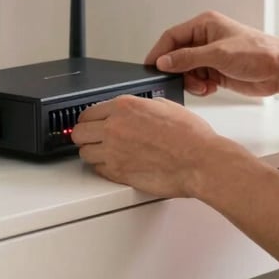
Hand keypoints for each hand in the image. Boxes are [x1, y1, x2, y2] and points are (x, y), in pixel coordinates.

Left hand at [71, 94, 223, 196]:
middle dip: (85, 135)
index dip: (90, 119)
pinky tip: (115, 163)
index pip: (87, 112)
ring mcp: (114, 151)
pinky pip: (98, 170)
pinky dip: (103, 167)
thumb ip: (140, 105)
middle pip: (79, 133)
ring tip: (105, 152)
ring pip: (84, 153)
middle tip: (93, 138)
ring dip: (93, 152)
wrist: (199, 160)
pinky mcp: (118, 173)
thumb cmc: (190, 135)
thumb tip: (133, 109)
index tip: (91, 123)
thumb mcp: (164, 105)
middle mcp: (114, 127)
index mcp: (124, 106)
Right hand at [145, 10, 278, 97]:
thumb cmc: (258, 52)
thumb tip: (164, 61)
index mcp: (204, 25)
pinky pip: (198, 80)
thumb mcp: (218, 54)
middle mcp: (206, 39)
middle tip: (183, 82)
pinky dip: (200, 87)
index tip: (151, 67)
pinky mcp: (218, 71)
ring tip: (204, 86)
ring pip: (187, 71)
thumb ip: (188, 58)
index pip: (172, 36)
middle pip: (177, 56)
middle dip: (179, 71)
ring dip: (191, 81)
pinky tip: (211, 88)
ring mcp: (211, 56)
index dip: (160, 52)